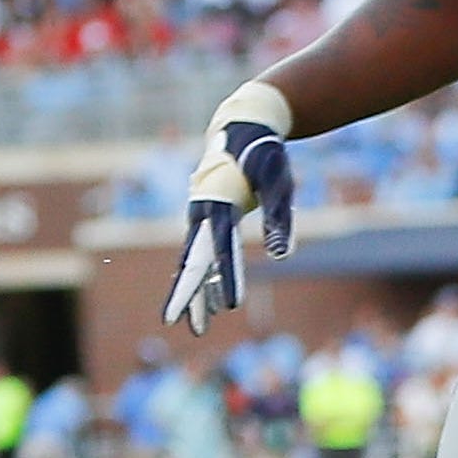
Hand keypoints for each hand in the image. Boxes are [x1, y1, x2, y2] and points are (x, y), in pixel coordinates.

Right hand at [163, 82, 297, 334]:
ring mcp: (201, 219)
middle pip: (192, 261)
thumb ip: (280, 218)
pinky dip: (204, 280)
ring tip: (197, 327)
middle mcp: (203, 214)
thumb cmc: (264, 155)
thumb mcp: (278, 180)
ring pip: (193, 264)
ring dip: (194, 294)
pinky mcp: (208, 222)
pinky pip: (202, 257)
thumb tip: (282, 256)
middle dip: (186, 294)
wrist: (242, 130)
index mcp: (219, 204)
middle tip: (175, 324)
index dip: (227, 278)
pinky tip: (211, 303)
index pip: (222, 249)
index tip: (232, 306)